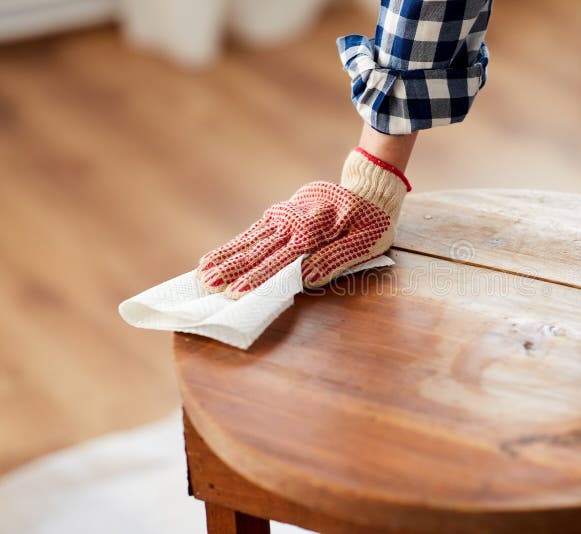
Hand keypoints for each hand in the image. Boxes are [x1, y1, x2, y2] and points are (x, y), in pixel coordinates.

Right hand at [196, 148, 410, 297]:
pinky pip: (254, 232)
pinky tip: (216, 256)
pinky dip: (234, 245)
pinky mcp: (281, 215)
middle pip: (258, 250)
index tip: (236, 293)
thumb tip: (307, 278)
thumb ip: (335, 259)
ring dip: (225, 257)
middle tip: (206, 286)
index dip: (258, 278)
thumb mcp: (366, 242)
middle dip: (231, 269)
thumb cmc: (371, 221)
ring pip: (250, 240)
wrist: (368, 189)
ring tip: (202, 273)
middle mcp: (294, 222)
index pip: (281, 260)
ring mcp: (285, 217)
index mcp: (315, 230)